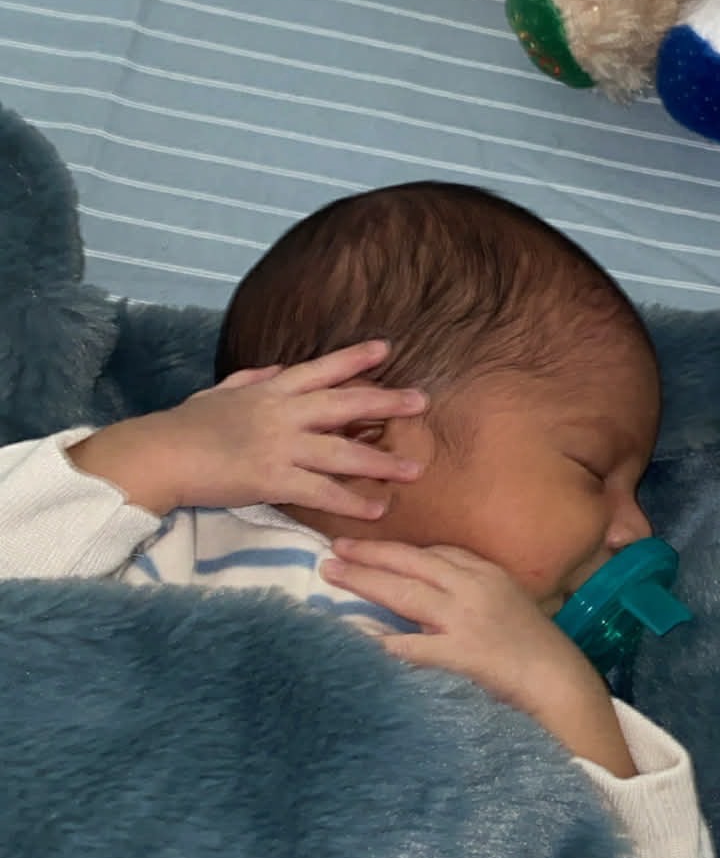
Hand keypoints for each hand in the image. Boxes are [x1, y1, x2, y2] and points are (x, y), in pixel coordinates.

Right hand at [67, 342, 427, 519]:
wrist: (159, 454)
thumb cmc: (183, 426)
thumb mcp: (219, 392)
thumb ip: (253, 379)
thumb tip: (278, 369)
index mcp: (270, 390)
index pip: (321, 369)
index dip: (354, 358)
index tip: (386, 349)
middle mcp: (282, 413)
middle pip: (345, 403)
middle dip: (386, 401)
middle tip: (421, 401)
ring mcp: (280, 446)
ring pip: (342, 452)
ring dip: (382, 462)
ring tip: (414, 469)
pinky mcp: (272, 479)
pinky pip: (321, 492)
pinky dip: (351, 501)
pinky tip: (377, 509)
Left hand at [321, 540, 636, 776]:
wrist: (562, 684)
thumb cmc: (537, 651)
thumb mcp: (508, 607)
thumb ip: (474, 596)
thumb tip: (435, 599)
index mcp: (488, 573)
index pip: (437, 551)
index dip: (400, 548)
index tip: (371, 548)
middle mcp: (474, 587)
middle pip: (412, 562)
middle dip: (370, 554)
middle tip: (335, 549)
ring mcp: (466, 619)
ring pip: (404, 591)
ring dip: (364, 580)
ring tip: (331, 573)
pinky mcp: (462, 653)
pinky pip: (411, 646)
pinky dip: (381, 641)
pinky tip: (355, 637)